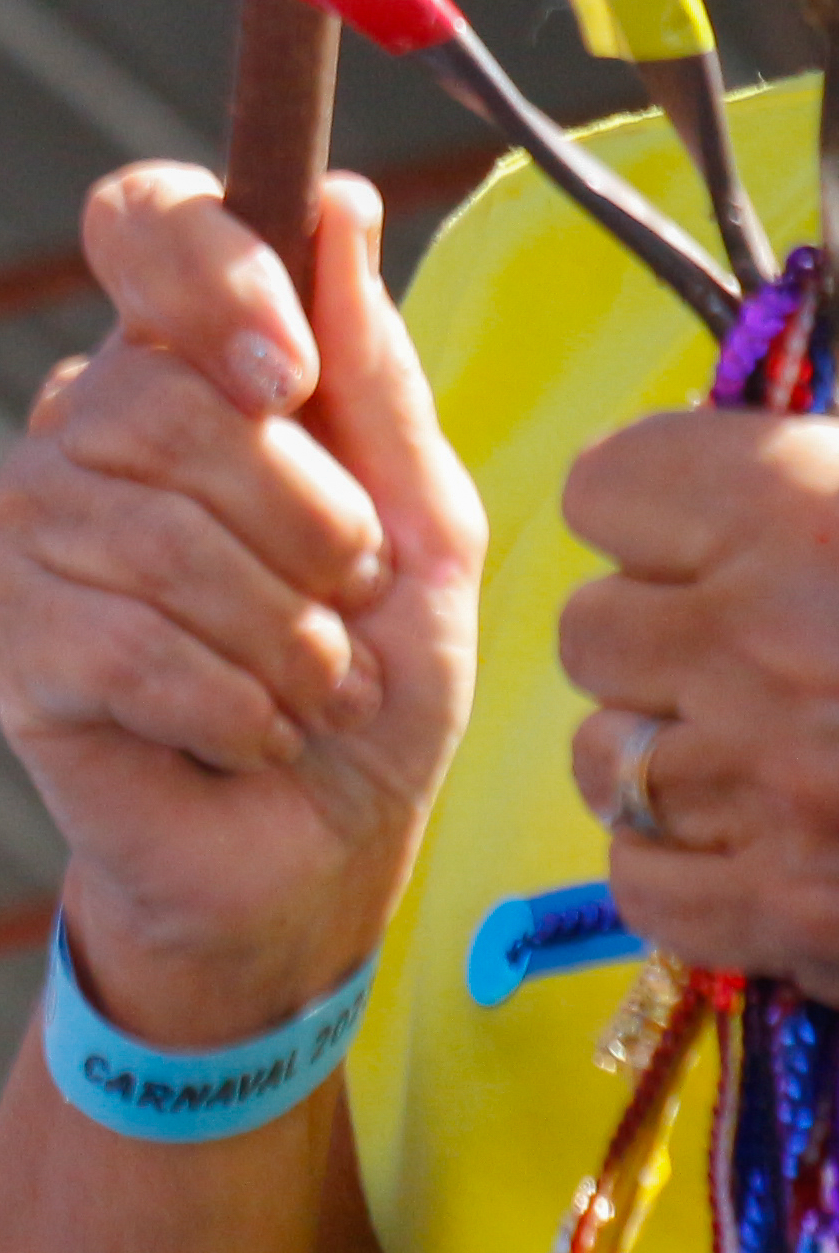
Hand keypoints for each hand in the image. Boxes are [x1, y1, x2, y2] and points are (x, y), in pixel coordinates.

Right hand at [0, 166, 480, 1040]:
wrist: (316, 858)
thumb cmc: (368, 680)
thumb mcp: (422, 526)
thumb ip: (376, 377)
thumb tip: (342, 203)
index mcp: (179, 364)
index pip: (141, 222)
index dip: (208, 268)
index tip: (285, 370)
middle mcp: (76, 423)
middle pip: (163, 403)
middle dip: (307, 523)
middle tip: (349, 598)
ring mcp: (20, 525)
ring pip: (152, 534)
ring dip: (283, 637)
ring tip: (312, 689)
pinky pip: (116, 638)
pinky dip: (227, 703)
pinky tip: (246, 732)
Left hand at [562, 402, 838, 989]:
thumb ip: (817, 500)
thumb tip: (711, 516)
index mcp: (797, 506)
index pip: (608, 492)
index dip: (662, 522)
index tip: (716, 545)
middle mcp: (760, 638)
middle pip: (593, 631)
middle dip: (669, 648)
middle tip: (766, 668)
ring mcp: (770, 786)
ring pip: (606, 760)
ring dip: (676, 764)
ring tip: (782, 767)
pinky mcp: (800, 917)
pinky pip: (644, 883)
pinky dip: (691, 877)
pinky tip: (772, 858)